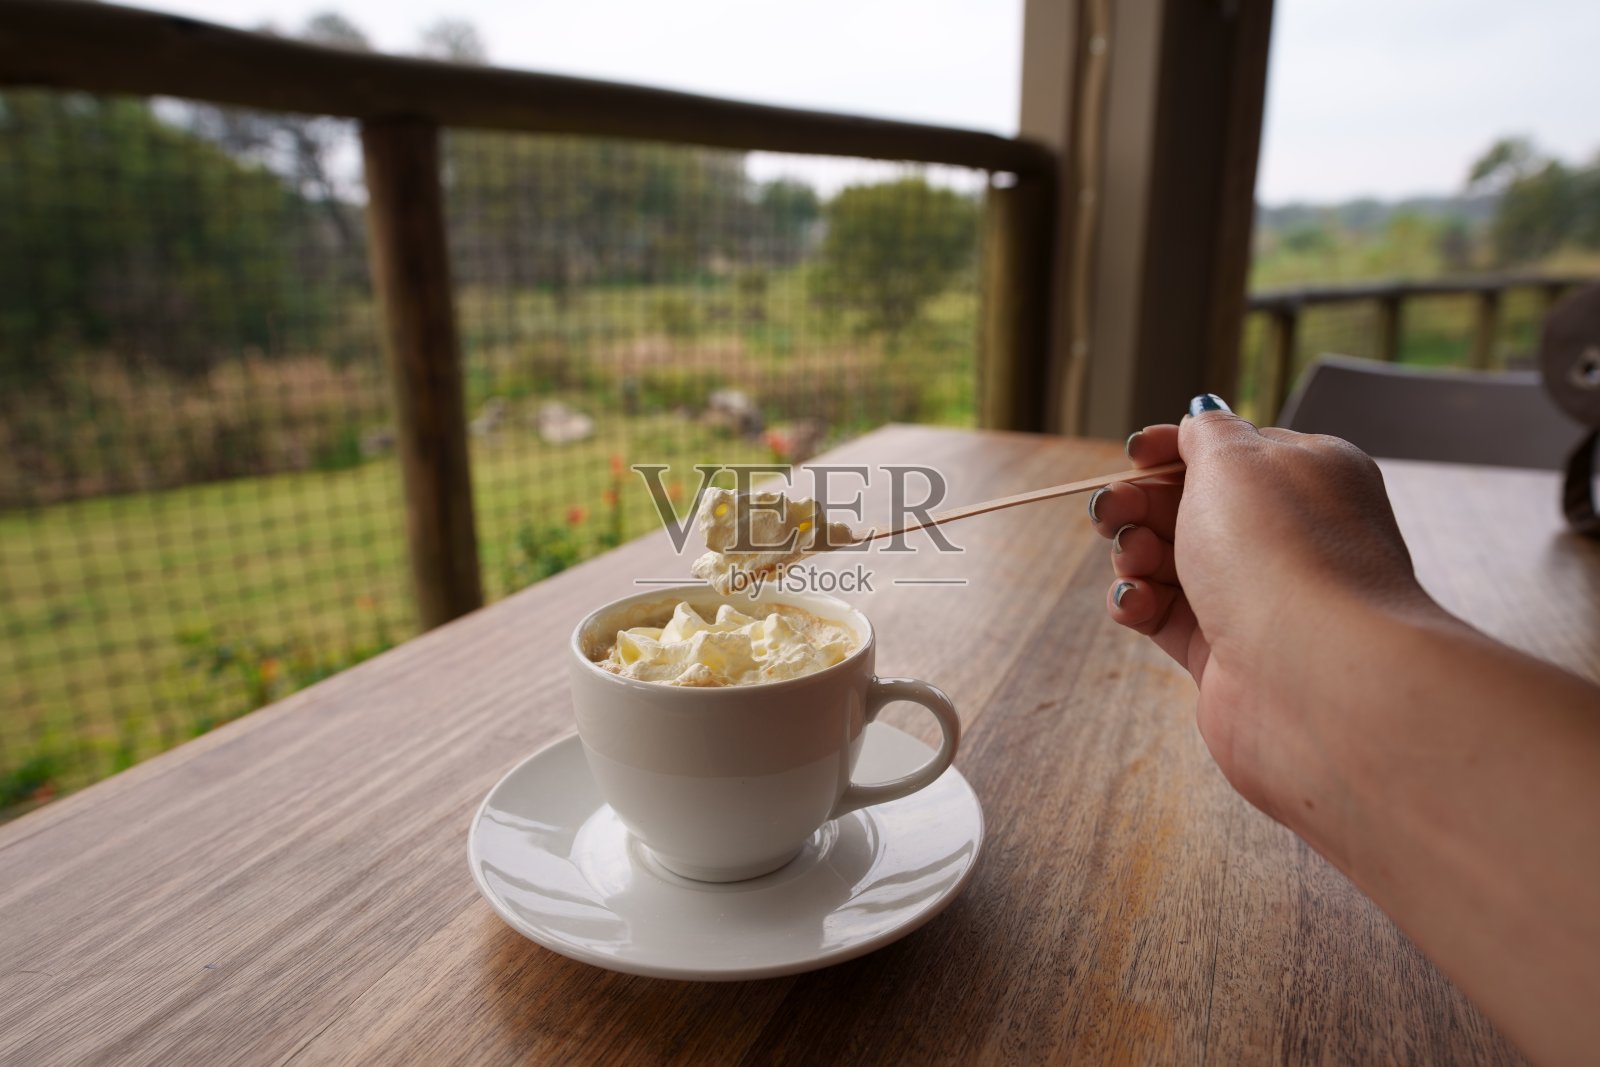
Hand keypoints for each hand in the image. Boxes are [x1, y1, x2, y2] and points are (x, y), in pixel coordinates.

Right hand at [1088, 394, 1439, 812]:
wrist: (1316, 677)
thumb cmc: (1280, 552)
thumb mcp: (1236, 460)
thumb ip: (1206, 433)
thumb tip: (1202, 416)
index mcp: (1308, 476)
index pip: (1231, 452)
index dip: (1174, 449)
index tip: (1136, 454)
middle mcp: (1288, 536)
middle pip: (1190, 507)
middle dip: (1140, 503)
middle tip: (1109, 512)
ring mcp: (1257, 598)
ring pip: (1171, 562)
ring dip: (1134, 553)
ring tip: (1131, 562)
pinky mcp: (1226, 654)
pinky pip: (1166, 616)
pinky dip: (1138, 603)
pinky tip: (1133, 603)